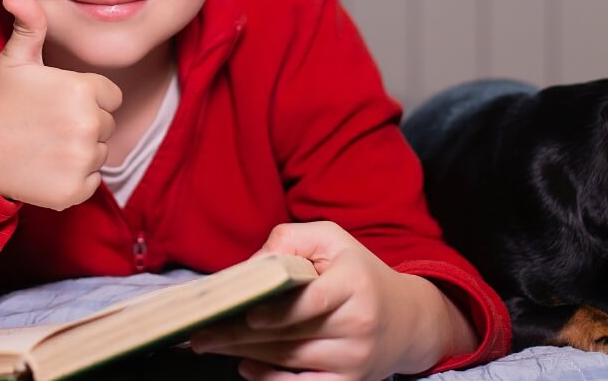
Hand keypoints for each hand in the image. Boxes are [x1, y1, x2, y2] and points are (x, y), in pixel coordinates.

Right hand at [0, 0, 121, 210]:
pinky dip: (74, 178)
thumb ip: (29, 25)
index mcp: (82, 89)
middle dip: (83, 124)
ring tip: (44, 144)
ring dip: (80, 151)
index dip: (87, 98)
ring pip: (100, 153)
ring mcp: (82, 159)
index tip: (57, 102)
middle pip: (107, 124)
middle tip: (47, 124)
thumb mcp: (14, 60)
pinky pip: (92, 181)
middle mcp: (88, 124)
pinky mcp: (75, 190)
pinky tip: (46, 167)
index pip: (111, 96)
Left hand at [190, 221, 476, 380]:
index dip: (278, 310)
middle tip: (200, 334)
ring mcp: (355, 359)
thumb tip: (251, 266)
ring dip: (245, 353)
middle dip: (239, 334)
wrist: (407, 320)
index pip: (312, 300)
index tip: (248, 314)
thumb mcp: (332, 241)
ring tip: (210, 343)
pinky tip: (245, 366)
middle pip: (290, 334)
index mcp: (354, 283)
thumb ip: (290, 241)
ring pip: (289, 359)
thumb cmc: (358, 274)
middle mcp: (358, 324)